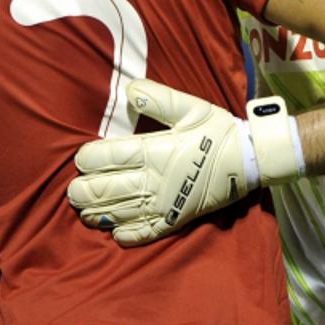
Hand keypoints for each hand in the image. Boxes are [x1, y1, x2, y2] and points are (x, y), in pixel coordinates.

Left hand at [67, 79, 302, 245]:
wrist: (251, 161)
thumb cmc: (217, 131)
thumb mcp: (190, 107)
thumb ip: (157, 98)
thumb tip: (128, 90)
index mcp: (154, 150)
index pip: (107, 157)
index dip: (87, 159)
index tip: (80, 159)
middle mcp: (154, 179)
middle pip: (105, 189)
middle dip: (83, 191)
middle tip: (73, 190)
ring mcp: (163, 203)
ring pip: (118, 214)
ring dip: (96, 213)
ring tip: (84, 210)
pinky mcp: (174, 220)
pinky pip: (144, 233)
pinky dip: (125, 234)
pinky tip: (113, 231)